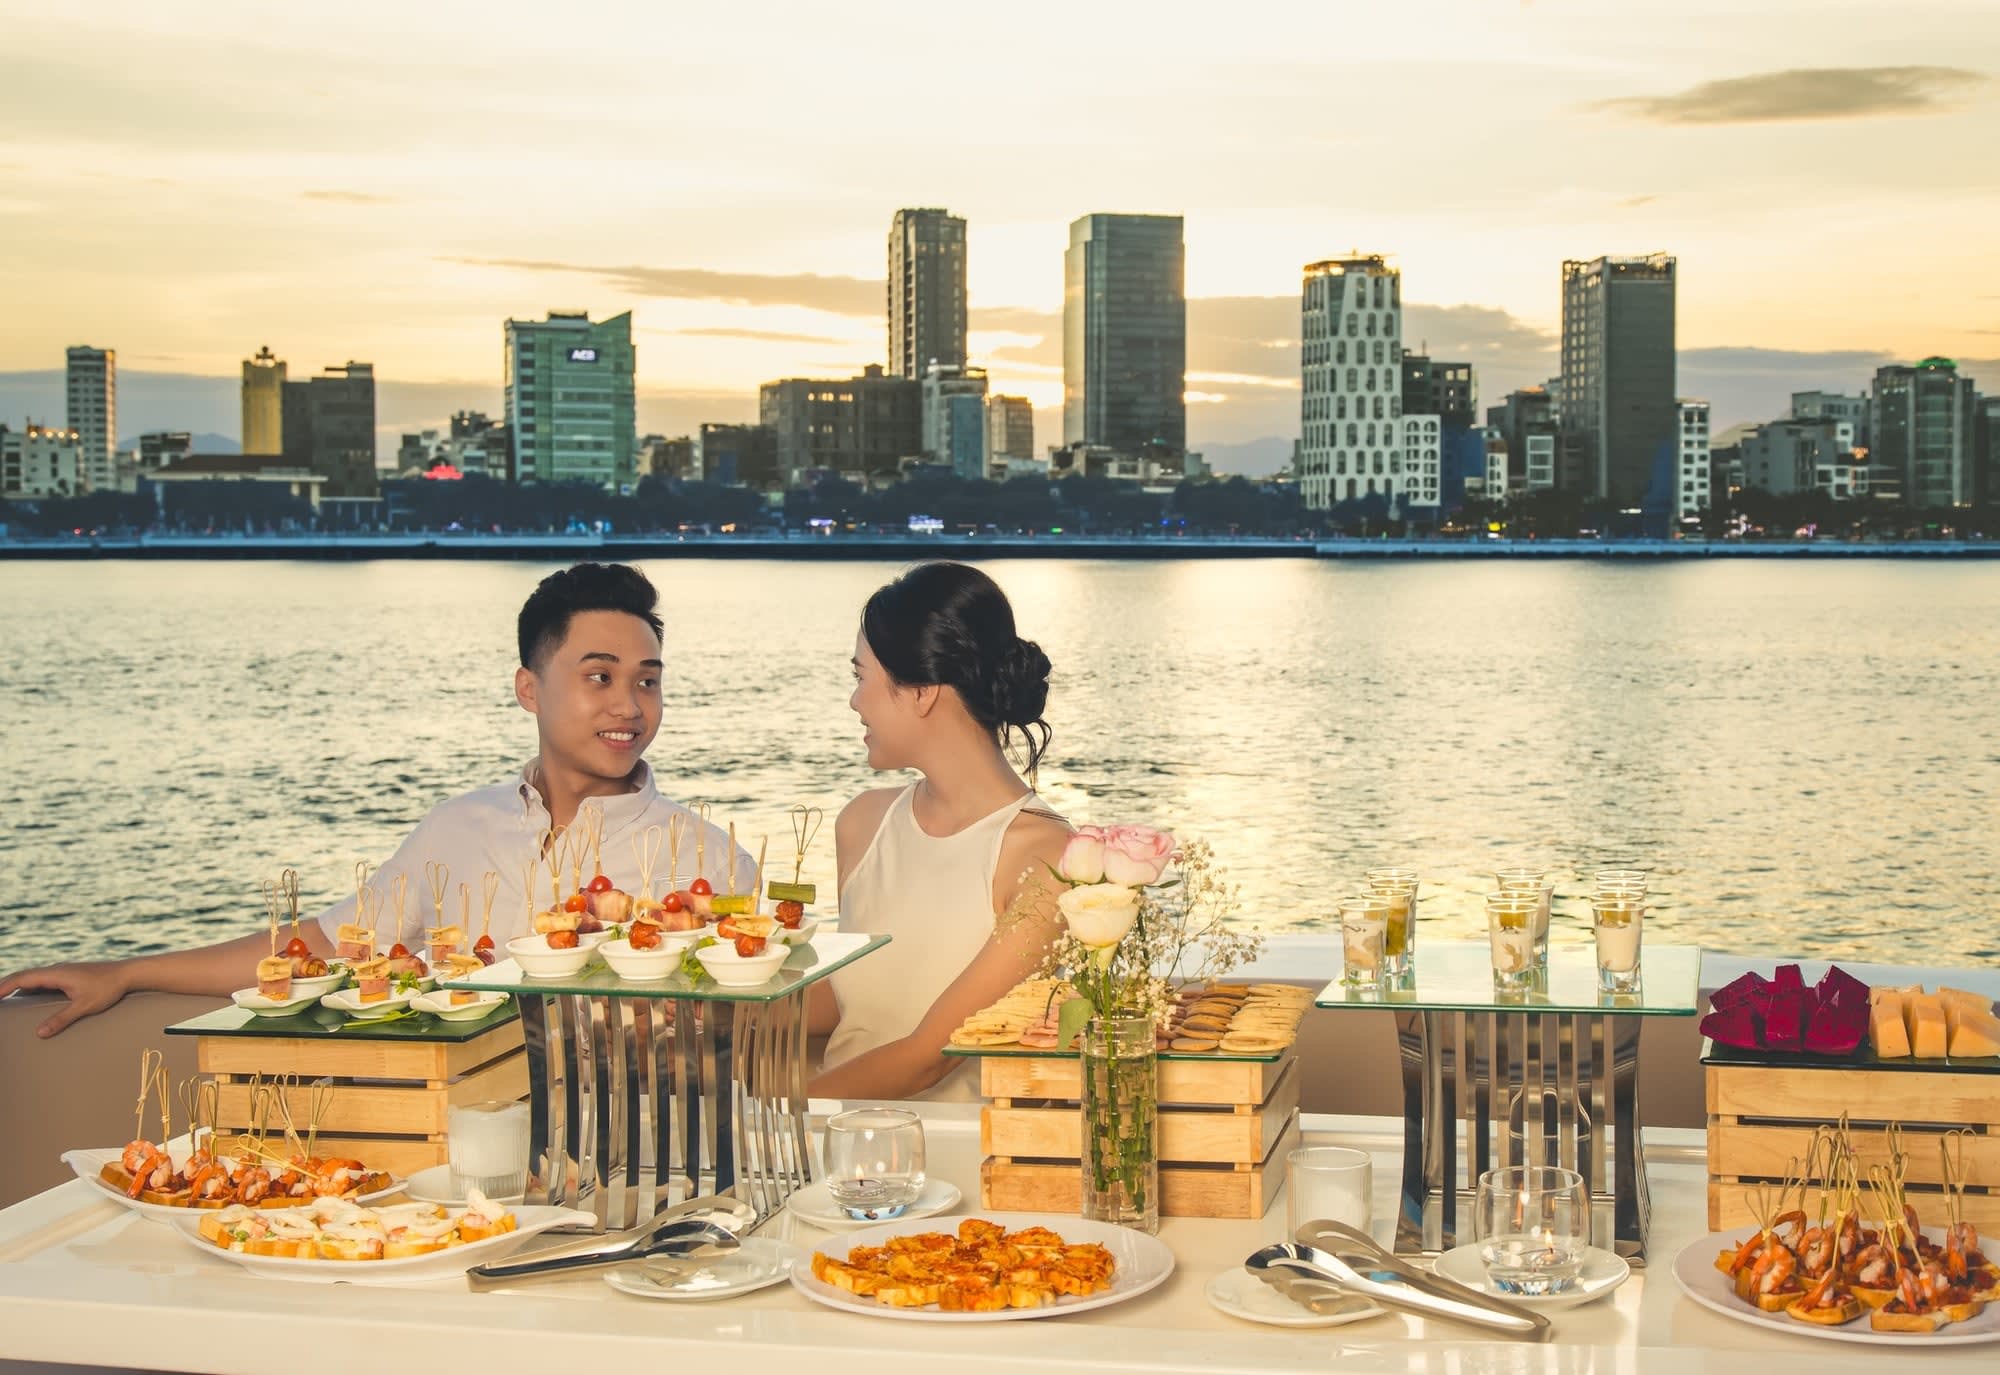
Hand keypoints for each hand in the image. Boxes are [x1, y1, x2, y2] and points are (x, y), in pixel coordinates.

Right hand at [0, 961, 130, 1037]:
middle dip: (5, 987)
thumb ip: (62, 1019)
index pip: (22, 978)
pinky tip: (27, 997)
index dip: (4, 987)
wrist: (128, 973)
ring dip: (17, 986)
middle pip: (23, 976)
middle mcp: (56, 969)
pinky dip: (29, 987)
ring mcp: (62, 971)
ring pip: (33, 977)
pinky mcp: (69, 975)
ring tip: (3, 999)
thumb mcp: (85, 1006)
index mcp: (56, 973)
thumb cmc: (108, 988)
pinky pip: (42, 979)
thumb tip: (39, 1033)